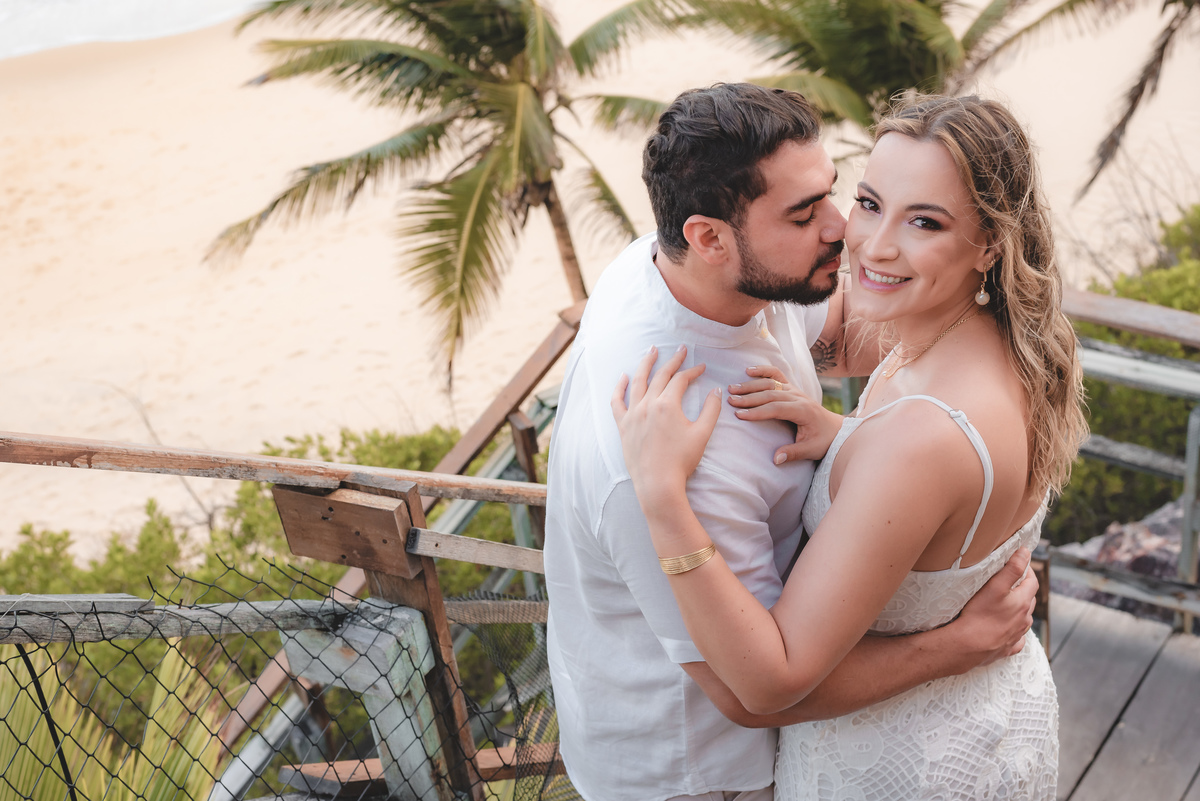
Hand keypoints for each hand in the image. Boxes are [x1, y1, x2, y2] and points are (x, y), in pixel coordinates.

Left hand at [611, 345, 721, 507]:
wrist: (658, 484)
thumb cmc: (681, 461)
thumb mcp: (702, 434)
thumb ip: (711, 410)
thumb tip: (716, 390)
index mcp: (667, 404)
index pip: (681, 380)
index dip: (693, 371)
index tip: (701, 368)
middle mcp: (648, 404)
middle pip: (661, 376)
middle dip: (673, 361)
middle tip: (681, 349)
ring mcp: (633, 414)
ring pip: (637, 382)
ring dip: (645, 364)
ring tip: (651, 350)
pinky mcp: (623, 426)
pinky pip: (617, 402)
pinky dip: (619, 388)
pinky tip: (623, 377)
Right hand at [728, 365, 843, 462]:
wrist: (836, 428)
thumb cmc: (823, 440)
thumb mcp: (811, 450)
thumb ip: (793, 453)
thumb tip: (775, 459)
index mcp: (802, 410)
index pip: (776, 409)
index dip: (757, 412)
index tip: (740, 415)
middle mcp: (798, 396)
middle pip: (770, 394)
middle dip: (749, 397)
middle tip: (730, 401)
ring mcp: (794, 390)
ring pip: (770, 383)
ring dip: (750, 385)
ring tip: (732, 388)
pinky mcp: (791, 388)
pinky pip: (776, 374)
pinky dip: (763, 370)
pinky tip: (748, 370)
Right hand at [951, 547, 1037, 668]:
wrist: (969, 645)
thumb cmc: (980, 614)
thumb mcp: (996, 586)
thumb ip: (1012, 568)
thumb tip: (1025, 552)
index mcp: (1023, 603)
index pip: (1032, 582)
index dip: (1027, 570)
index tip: (1019, 563)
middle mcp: (1024, 620)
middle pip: (1029, 600)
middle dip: (1023, 589)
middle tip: (1010, 581)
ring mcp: (1016, 635)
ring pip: (1024, 619)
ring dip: (1019, 609)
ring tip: (1007, 603)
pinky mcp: (1007, 648)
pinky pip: (1017, 639)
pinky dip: (1015, 632)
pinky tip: (1008, 630)